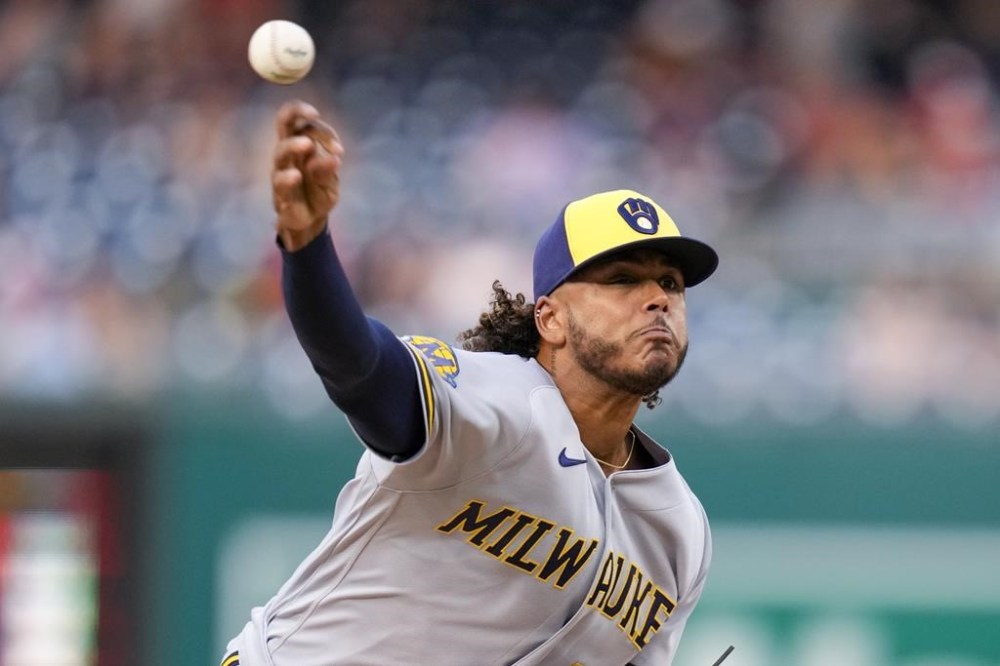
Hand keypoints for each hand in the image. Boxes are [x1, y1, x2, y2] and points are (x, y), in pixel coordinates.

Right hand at [272, 100, 343, 250]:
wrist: (311, 222)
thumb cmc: (319, 194)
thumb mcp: (331, 182)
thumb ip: (329, 170)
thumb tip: (334, 157)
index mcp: (303, 145)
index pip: (307, 124)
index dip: (323, 129)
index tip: (338, 148)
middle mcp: (289, 153)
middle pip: (284, 122)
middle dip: (296, 111)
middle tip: (314, 114)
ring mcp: (282, 171)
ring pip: (281, 151)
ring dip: (294, 145)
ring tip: (307, 145)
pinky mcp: (280, 192)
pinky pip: (279, 181)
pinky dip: (287, 177)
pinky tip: (296, 176)